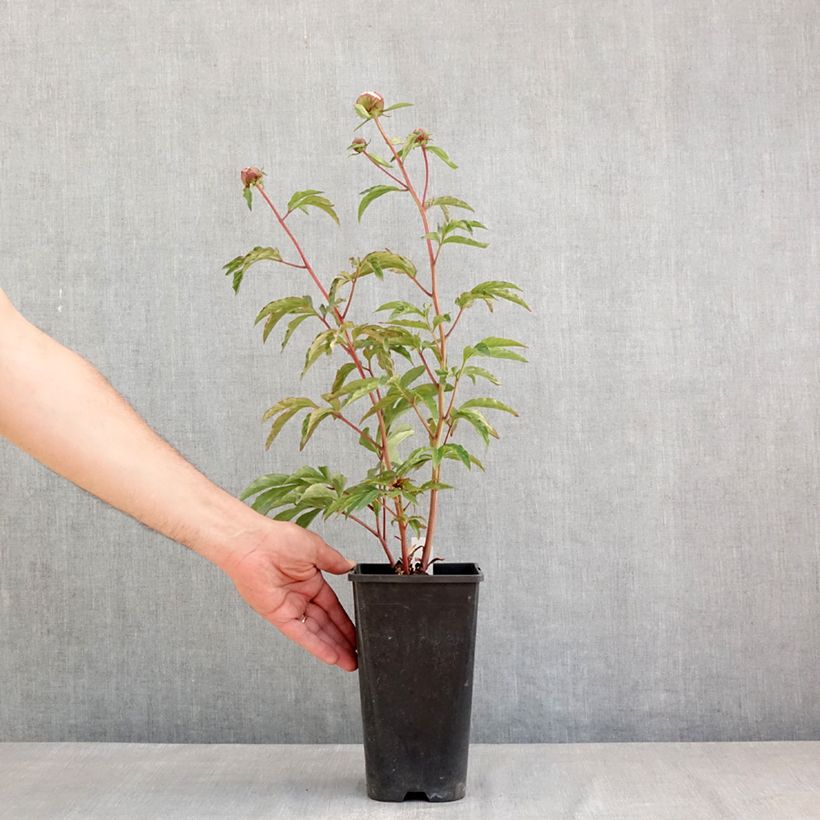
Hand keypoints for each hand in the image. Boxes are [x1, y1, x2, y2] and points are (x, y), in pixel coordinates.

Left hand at [220, 522, 357, 670]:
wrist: (252, 543)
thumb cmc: (278, 538)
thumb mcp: (316, 548)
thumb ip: (334, 561)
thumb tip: (351, 565)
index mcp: (310, 580)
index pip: (333, 607)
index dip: (345, 622)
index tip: (358, 633)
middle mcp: (300, 596)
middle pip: (326, 624)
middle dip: (342, 640)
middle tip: (357, 654)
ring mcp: (289, 607)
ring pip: (315, 632)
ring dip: (332, 647)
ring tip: (349, 662)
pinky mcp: (277, 615)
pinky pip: (300, 634)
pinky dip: (315, 645)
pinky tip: (330, 656)